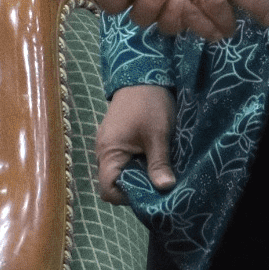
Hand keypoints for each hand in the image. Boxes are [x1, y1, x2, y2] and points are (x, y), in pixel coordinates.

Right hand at [93, 84, 176, 201]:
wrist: (143, 71)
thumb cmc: (149, 103)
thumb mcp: (158, 134)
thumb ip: (159, 163)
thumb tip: (165, 189)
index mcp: (108, 152)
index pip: (108, 190)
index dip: (127, 197)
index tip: (149, 192)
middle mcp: (103, 150)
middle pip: (114, 182)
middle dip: (136, 186)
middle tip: (158, 183)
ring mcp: (109, 142)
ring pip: (120, 170)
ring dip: (138, 173)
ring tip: (158, 170)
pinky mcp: (117, 136)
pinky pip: (123, 158)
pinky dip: (137, 162)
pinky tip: (154, 157)